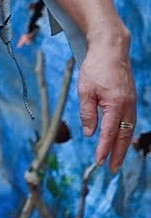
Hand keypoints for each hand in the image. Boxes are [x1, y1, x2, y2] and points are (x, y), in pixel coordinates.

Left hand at [80, 31, 137, 171]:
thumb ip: (88, 113)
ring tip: (116, 159)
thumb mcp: (85, 90)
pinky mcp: (130, 99)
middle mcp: (128, 106)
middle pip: (123, 135)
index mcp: (116, 104)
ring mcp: (131, 103)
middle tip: (111, 169)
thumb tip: (91, 133)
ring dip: (122, 146)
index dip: (104, 148)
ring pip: (128, 129)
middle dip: (117, 153)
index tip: (99, 162)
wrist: (111, 49)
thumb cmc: (96, 68)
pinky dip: (125, 133)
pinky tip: (120, 140)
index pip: (109, 132)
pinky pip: (129, 121)